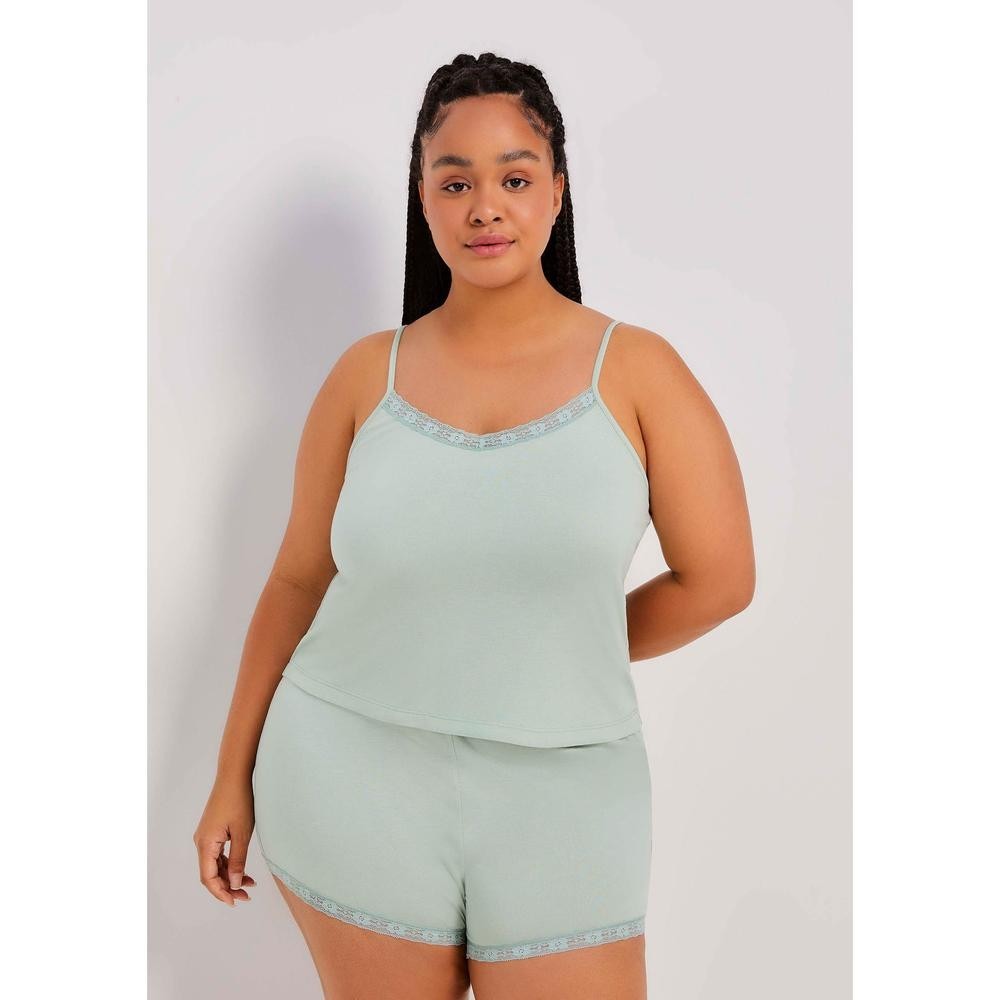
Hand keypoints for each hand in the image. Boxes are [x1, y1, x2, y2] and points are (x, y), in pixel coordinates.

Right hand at [193, 777, 258, 906]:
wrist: (234, 775)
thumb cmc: (239, 800)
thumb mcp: (242, 833)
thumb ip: (237, 861)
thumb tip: (233, 884)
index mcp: (205, 844)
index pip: (208, 878)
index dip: (221, 893)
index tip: (235, 902)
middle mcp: (201, 842)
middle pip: (209, 874)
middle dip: (226, 887)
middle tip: (246, 896)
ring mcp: (205, 836)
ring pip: (214, 865)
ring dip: (228, 876)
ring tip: (248, 884)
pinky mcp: (212, 831)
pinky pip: (217, 854)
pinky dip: (228, 864)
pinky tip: (242, 870)